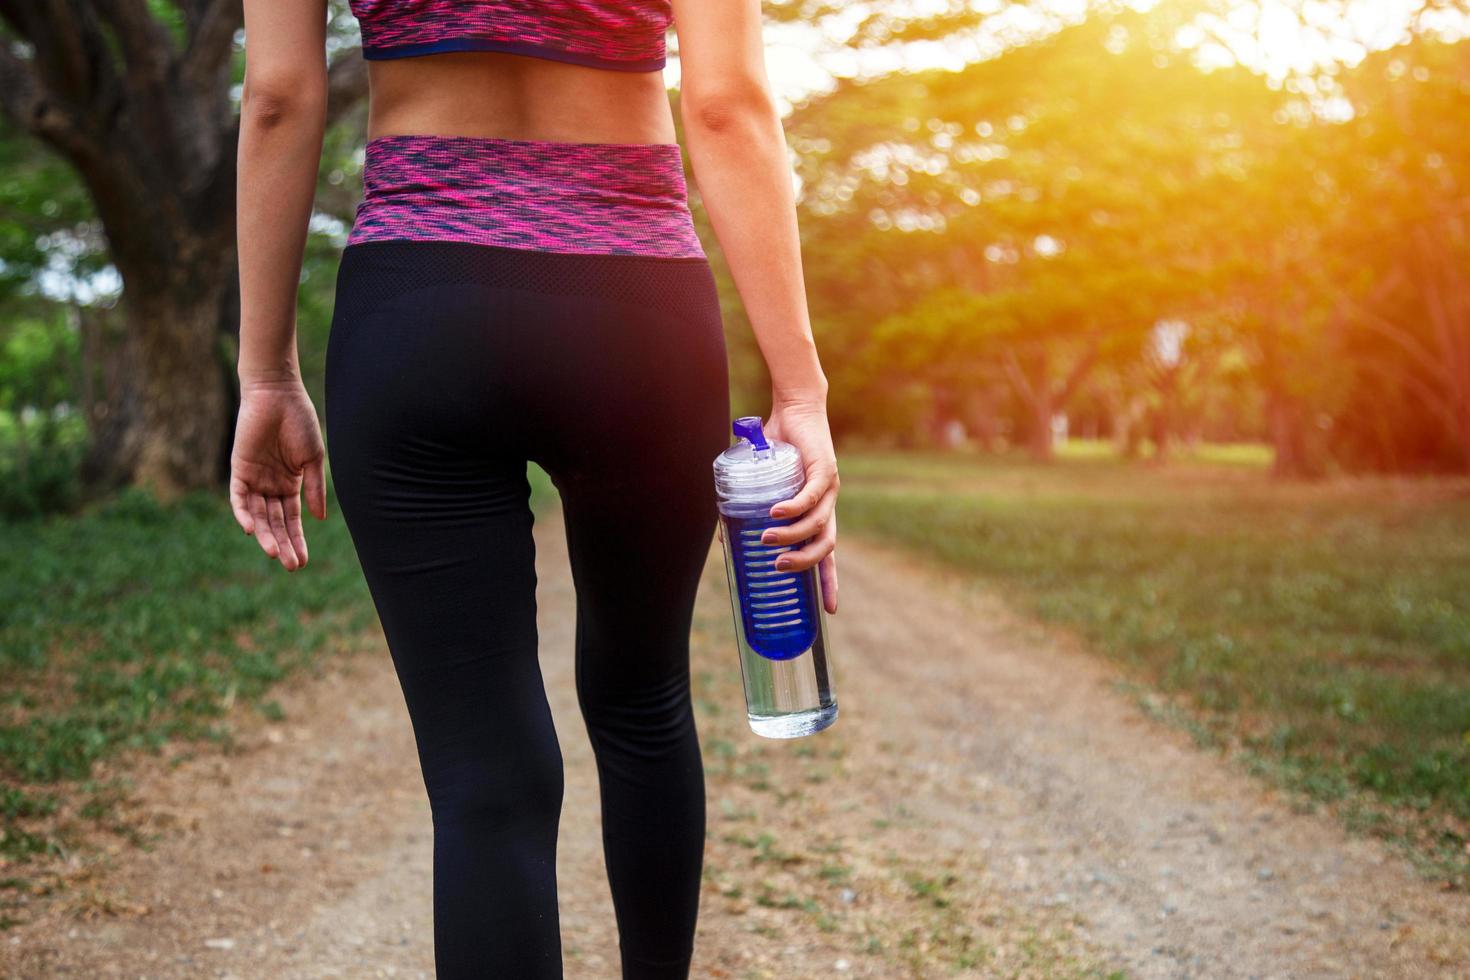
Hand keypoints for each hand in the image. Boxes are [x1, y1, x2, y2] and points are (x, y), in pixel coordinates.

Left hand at [229, 376, 326, 570]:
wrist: (277, 394)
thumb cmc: (299, 421)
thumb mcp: (312, 459)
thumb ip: (315, 488)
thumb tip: (318, 519)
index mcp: (290, 484)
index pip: (292, 519)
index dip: (297, 540)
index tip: (302, 561)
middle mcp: (270, 485)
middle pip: (275, 522)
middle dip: (283, 544)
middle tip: (290, 565)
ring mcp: (254, 478)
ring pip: (257, 515)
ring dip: (265, 535)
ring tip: (274, 553)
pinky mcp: (238, 469)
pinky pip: (238, 497)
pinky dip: (243, 514)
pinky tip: (252, 530)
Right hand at [760, 395, 839, 613]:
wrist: (794, 409)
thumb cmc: (777, 448)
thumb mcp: (759, 487)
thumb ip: (745, 510)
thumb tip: (723, 540)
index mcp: (818, 513)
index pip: (828, 555)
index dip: (828, 582)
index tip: (827, 611)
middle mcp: (828, 505)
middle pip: (826, 545)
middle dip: (804, 561)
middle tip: (778, 566)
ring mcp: (830, 488)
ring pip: (817, 523)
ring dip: (791, 534)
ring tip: (767, 537)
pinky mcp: (825, 469)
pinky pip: (811, 495)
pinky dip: (794, 507)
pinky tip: (777, 512)